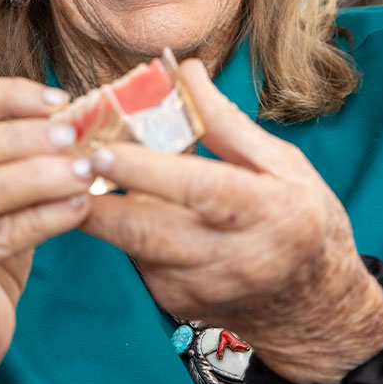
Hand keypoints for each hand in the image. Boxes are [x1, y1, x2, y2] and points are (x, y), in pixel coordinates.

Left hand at [82, 60, 382, 383]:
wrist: (316, 312)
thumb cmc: (304, 221)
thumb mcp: (285, 165)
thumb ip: (228, 123)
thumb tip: (183, 72)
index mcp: (269, 213)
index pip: (199, 190)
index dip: (147, 171)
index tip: (103, 150)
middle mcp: (232, 259)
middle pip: (147, 232)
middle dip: (97, 198)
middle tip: (66, 161)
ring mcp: (199, 290)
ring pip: (132, 245)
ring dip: (103, 208)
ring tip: (81, 169)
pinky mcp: (174, 304)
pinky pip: (136, 258)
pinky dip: (124, 227)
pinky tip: (124, 200)